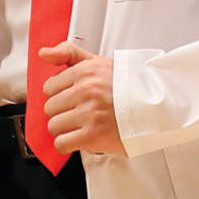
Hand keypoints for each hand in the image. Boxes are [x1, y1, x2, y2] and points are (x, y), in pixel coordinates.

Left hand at [38, 41, 124, 155]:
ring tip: (81, 126)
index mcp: (85, 71)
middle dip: (62, 112)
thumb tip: (43, 53)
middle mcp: (85, 90)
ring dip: (65, 129)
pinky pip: (62, 143)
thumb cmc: (126, 86)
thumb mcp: (98, 62)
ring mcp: (88, 113)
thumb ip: (69, 53)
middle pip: (50, 108)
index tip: (73, 99)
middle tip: (79, 113)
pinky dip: (68, 144)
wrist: (154, 107)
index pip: (49, 87)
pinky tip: (80, 139)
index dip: (60, 95)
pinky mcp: (93, 135)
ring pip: (54, 126)